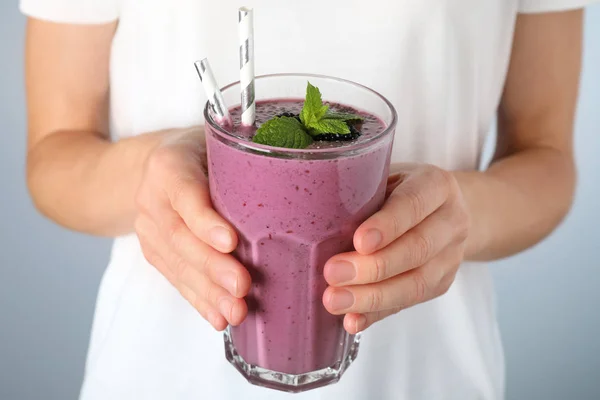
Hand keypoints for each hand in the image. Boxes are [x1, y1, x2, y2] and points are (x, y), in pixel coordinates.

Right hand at [134, 127, 250, 329]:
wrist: (161, 167)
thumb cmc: (205, 153)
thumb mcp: (222, 144)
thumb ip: (246, 160)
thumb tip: (304, 185)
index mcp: (169, 164)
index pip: (185, 193)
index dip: (205, 220)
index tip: (231, 242)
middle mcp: (152, 197)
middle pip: (180, 236)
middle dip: (212, 267)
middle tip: (242, 287)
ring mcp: (149, 228)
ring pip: (177, 264)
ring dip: (208, 292)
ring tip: (235, 312)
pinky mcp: (154, 251)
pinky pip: (176, 278)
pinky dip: (199, 300)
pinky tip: (218, 317)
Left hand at [322, 164, 469, 333]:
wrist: (442, 210)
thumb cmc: (397, 190)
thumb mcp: (384, 177)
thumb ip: (361, 192)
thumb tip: (312, 214)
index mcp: (435, 185)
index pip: (414, 204)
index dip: (388, 225)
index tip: (358, 241)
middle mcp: (451, 220)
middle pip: (417, 248)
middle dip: (373, 267)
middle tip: (333, 274)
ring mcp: (451, 256)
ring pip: (417, 283)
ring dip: (372, 297)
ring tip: (335, 300)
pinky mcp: (441, 284)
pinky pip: (409, 303)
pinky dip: (377, 314)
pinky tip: (352, 320)